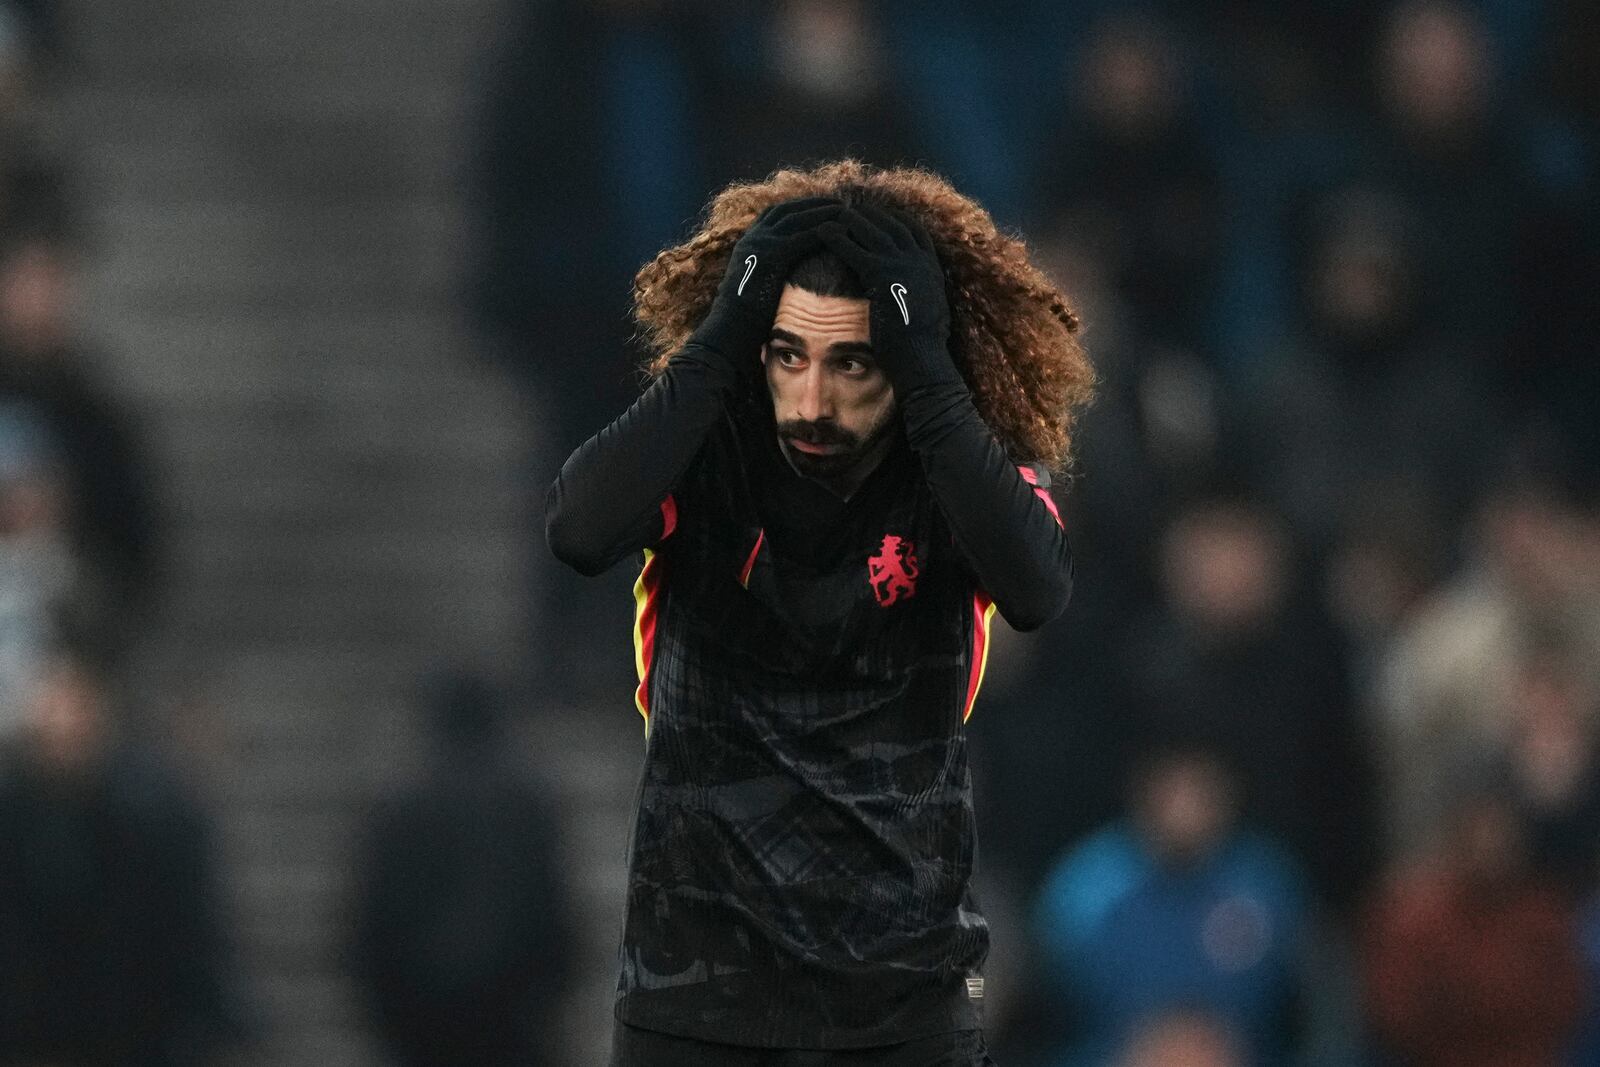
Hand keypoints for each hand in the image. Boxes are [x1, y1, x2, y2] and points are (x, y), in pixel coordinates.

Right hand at [687, 196, 842, 362]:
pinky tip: (839, 230)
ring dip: (821, 212)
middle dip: (813, 204)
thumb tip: (780, 275)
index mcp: (748, 243)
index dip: (798, 207)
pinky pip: (801, 237)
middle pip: (787, 210)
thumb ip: (767, 271)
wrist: (731, 327)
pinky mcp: (771, 257)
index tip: (818, 206)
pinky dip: (821, 231)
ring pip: (796, 218)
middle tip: (836, 202)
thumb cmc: (743, 316)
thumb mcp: (754, 285)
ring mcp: (760, 245)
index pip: (774, 214)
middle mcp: (753, 238)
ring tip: (843, 210)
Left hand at [821, 203, 960, 393]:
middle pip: (892, 224)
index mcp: (932, 269)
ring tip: (833, 212)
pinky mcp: (883, 275)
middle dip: (871, 213)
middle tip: (851, 206)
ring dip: (852, 219)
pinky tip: (822, 232)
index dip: (894, 219)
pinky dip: (838, 236)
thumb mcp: (927, 314)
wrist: (922, 361)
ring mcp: (903, 265)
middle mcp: (920, 261)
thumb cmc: (921, 349)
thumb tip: (915, 298)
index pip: (914, 232)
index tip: (880, 213)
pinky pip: (855, 249)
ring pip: (873, 230)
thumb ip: (919, 297)